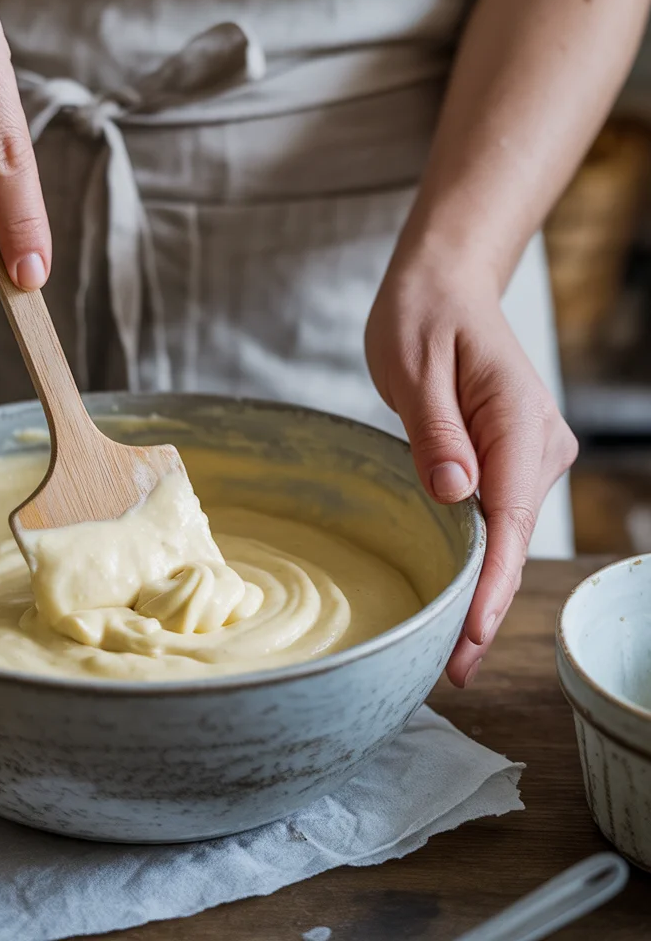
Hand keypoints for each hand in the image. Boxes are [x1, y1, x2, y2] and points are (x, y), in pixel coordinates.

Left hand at [365, 262, 576, 686]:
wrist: (443, 282)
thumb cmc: (424, 314)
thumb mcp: (415, 366)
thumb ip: (435, 432)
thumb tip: (459, 495)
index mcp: (517, 421)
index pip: (511, 519)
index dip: (492, 585)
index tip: (472, 637)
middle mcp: (537, 442)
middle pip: (514, 537)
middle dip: (485, 604)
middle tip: (450, 670)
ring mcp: (528, 449)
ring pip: (508, 531)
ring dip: (481, 584)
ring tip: (449, 647)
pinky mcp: (510, 453)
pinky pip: (498, 512)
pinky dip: (478, 554)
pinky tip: (457, 590)